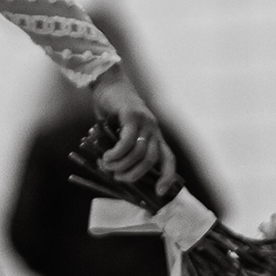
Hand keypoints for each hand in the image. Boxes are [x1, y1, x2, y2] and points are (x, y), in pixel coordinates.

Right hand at [90, 68, 176, 196]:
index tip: (159, 193)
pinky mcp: (132, 114)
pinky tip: (106, 156)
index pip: (168, 159)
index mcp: (154, 135)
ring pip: (139, 152)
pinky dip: (117, 153)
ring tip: (107, 166)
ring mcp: (144, 121)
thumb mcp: (120, 133)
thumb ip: (123, 149)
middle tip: (118, 178)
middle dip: (134, 174)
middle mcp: (154, 129)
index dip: (167, 177)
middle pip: (151, 159)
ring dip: (122, 164)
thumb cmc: (112, 111)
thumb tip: (116, 173)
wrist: (108, 82)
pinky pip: (127, 141)